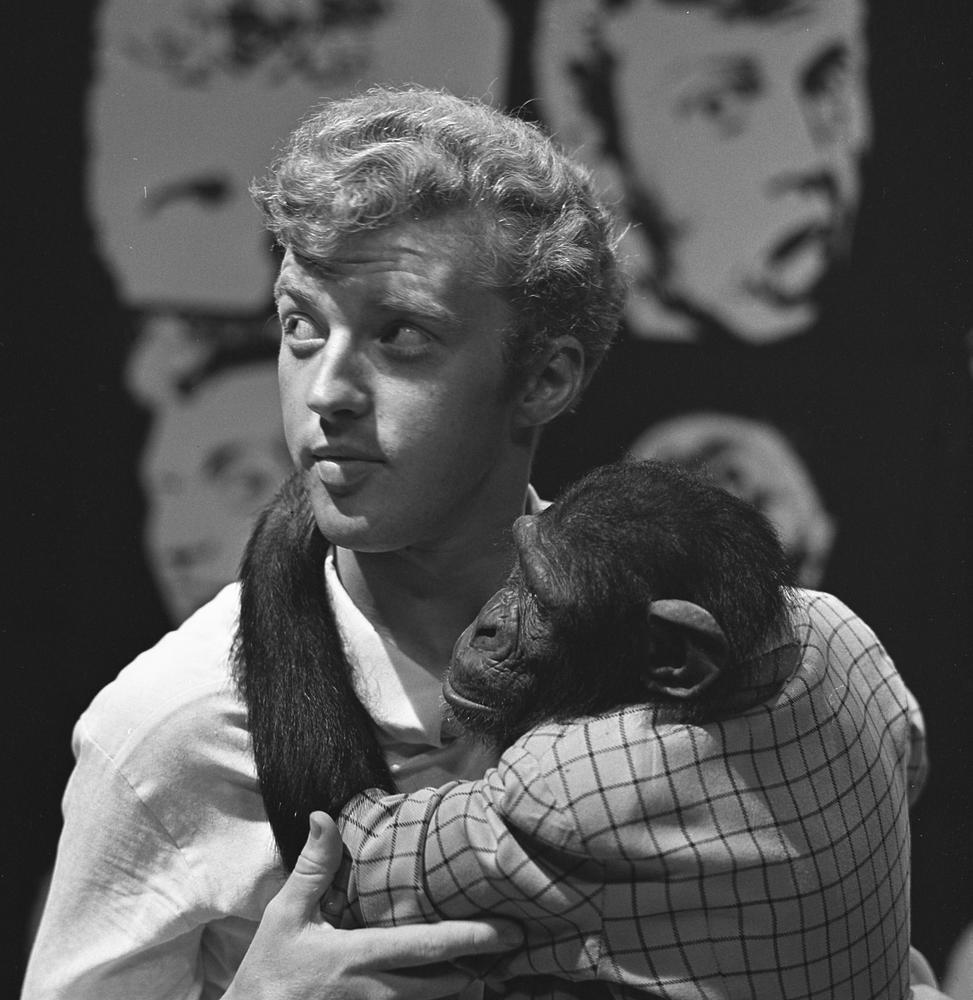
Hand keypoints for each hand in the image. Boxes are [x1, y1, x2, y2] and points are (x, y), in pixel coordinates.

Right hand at [225, 811, 522, 999]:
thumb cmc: (268, 973)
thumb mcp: (284, 916)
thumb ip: (313, 868)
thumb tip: (325, 815)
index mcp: (359, 957)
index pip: (428, 946)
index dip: (473, 938)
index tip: (510, 931)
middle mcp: (376, 994)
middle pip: (447, 984)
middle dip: (481, 967)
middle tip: (513, 945)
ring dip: (464, 989)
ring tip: (492, 969)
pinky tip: (451, 989)